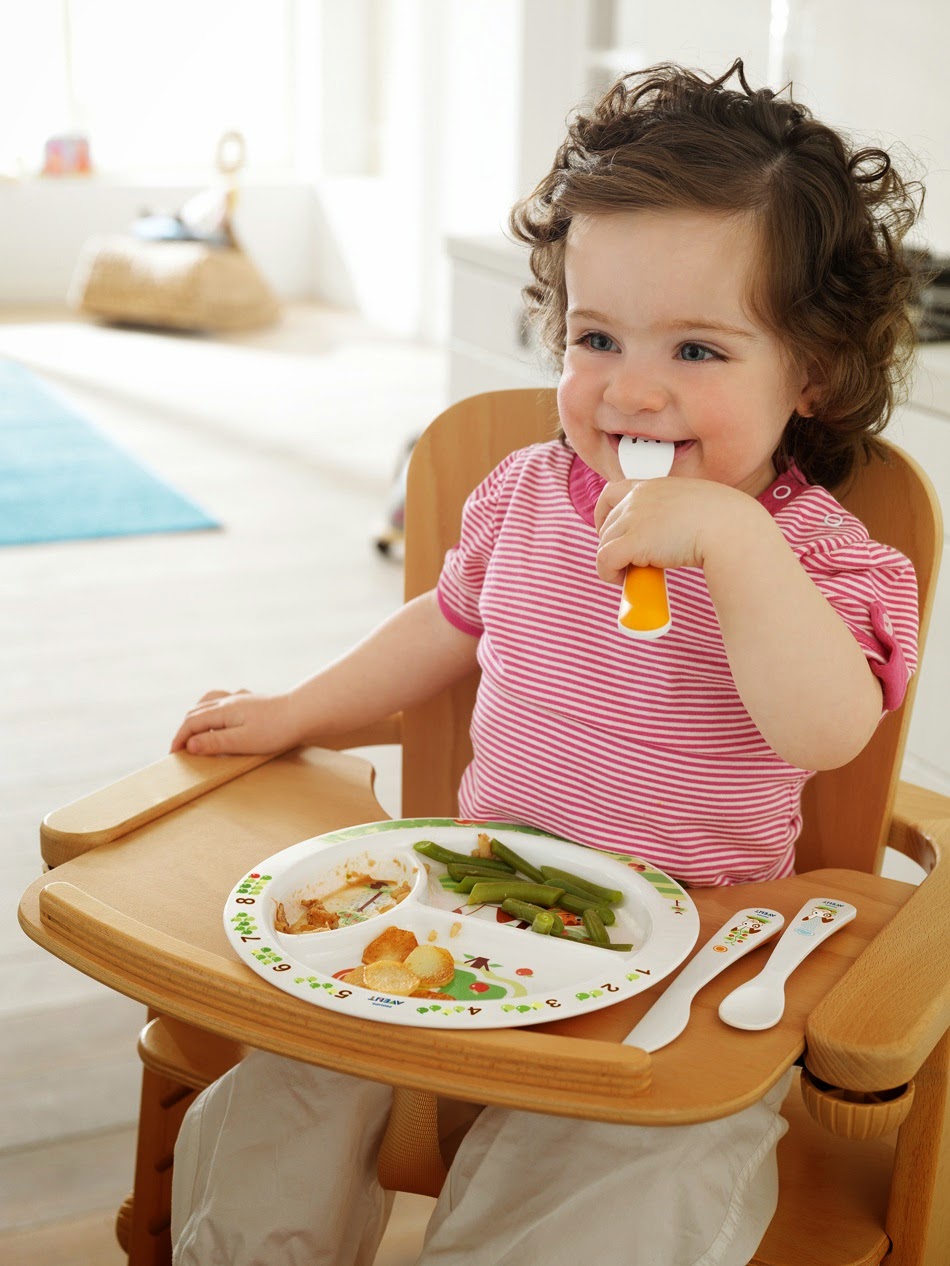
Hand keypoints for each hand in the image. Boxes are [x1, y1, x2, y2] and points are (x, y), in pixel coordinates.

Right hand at [169, 689, 299, 755]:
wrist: (305, 713)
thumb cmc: (276, 730)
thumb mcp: (242, 742)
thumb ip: (215, 743)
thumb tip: (190, 745)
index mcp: (223, 710)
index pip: (191, 723)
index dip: (179, 739)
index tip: (173, 755)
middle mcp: (230, 700)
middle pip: (197, 711)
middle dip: (185, 729)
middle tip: (180, 747)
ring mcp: (243, 699)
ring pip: (210, 702)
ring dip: (198, 715)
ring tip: (195, 729)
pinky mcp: (255, 701)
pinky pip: (227, 700)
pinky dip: (216, 708)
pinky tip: (224, 714)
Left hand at [594, 477, 756, 584]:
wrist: (732, 530)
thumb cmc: (724, 523)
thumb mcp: (695, 506)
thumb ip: (675, 514)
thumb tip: (670, 537)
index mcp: (653, 485)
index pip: (612, 492)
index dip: (604, 513)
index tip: (610, 531)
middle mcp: (639, 497)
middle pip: (607, 523)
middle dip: (612, 543)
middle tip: (628, 562)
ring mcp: (634, 518)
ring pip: (605, 542)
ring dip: (612, 561)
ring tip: (630, 575)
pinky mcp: (632, 541)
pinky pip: (605, 559)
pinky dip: (607, 572)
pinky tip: (620, 581)